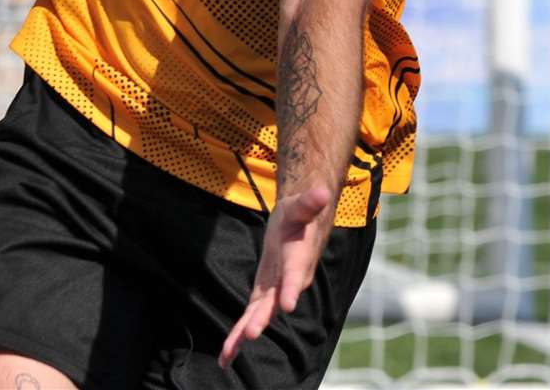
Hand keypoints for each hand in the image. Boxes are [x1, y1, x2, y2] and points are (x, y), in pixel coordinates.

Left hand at [219, 185, 330, 367]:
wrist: (301, 225)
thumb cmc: (300, 215)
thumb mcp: (301, 205)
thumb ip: (310, 203)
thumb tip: (323, 193)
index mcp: (299, 260)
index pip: (295, 275)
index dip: (291, 288)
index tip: (287, 304)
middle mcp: (289, 281)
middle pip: (274, 302)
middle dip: (262, 318)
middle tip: (250, 334)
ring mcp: (275, 290)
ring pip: (259, 315)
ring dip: (243, 333)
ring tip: (227, 355)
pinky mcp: (263, 294)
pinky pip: (250, 315)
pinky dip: (238, 335)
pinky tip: (226, 357)